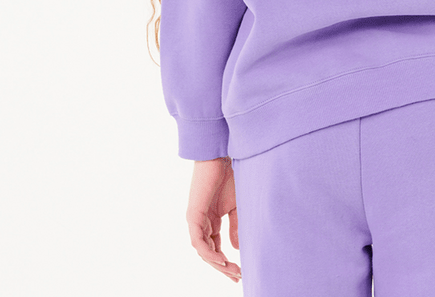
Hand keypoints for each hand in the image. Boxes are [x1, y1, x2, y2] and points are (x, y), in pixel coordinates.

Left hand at [185, 157, 241, 282]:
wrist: (220, 156)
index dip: (227, 262)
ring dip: (217, 263)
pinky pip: (199, 241)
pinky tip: (221, 259)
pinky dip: (209, 252)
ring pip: (203, 251)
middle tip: (238, 277)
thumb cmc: (230, 176)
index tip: (241, 272)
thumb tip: (235, 249)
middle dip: (223, 268)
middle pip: (209, 253)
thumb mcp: (236, 206)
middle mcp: (201, 223)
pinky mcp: (193, 215)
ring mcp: (196, 220)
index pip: (216, 248)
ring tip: (232, 271)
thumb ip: (235, 227)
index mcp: (211, 221)